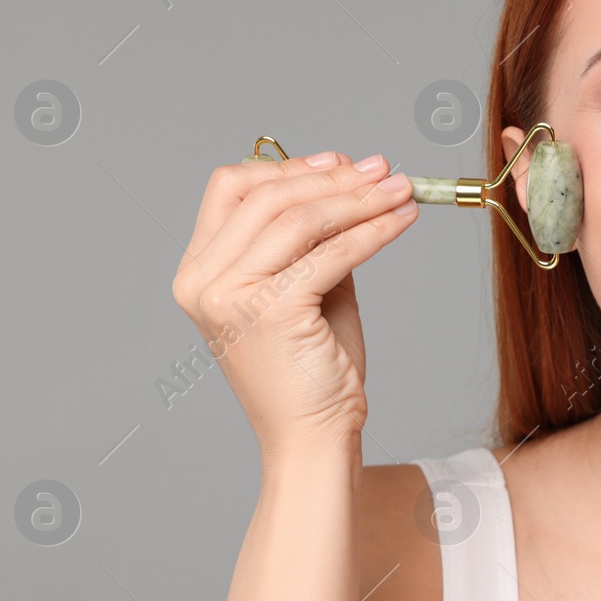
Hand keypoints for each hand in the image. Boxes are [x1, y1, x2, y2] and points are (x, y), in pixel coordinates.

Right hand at [170, 151, 418, 453]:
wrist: (314, 438)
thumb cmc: (313, 371)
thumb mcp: (307, 288)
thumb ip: (313, 239)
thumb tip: (349, 181)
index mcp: (199, 271)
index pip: (231, 189)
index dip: (290, 167)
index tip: (342, 162)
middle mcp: (203, 281)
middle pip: (268, 195)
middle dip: (334, 178)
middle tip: (384, 171)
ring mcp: (230, 297)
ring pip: (301, 218)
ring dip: (359, 199)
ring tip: (401, 191)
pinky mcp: (270, 311)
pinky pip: (333, 253)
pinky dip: (374, 232)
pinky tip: (402, 222)